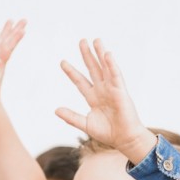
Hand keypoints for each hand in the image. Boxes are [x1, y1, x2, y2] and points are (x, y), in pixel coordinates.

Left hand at [54, 40, 153, 160]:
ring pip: (105, 68)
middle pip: (93, 69)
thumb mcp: (85, 124)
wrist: (124, 139)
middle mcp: (103, 90)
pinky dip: (112, 65)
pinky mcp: (121, 91)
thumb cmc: (108, 132)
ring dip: (101, 54)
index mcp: (93, 97)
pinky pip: (116, 75)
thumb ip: (71, 117)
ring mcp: (112, 89)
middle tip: (82, 41)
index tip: (62, 62)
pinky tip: (107, 54)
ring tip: (96, 40)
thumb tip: (56, 110)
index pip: (80, 81)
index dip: (71, 72)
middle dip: (87, 55)